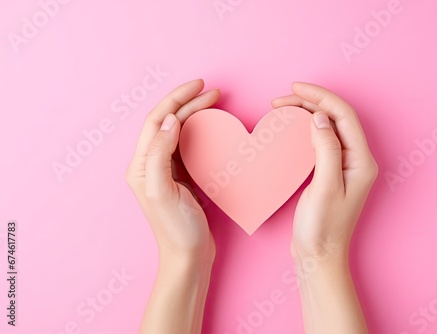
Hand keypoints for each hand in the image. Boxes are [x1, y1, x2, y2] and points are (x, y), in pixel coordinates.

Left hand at [126, 79, 219, 261]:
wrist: (188, 255)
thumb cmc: (175, 228)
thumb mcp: (163, 191)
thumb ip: (161, 154)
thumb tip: (170, 121)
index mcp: (141, 165)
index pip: (157, 121)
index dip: (176, 99)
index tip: (198, 86)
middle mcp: (150, 164)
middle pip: (169, 123)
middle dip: (189, 103)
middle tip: (213, 92)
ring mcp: (167, 171)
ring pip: (180, 133)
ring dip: (196, 115)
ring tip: (214, 103)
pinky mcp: (182, 178)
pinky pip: (190, 147)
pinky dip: (202, 133)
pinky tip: (213, 129)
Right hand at [272, 82, 377, 261]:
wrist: (318, 254)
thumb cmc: (323, 227)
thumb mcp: (325, 187)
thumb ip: (326, 149)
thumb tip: (319, 117)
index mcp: (361, 161)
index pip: (343, 116)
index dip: (321, 97)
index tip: (296, 87)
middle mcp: (356, 160)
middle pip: (336, 118)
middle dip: (310, 102)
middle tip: (282, 98)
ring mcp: (343, 166)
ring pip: (327, 127)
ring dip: (306, 113)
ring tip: (282, 107)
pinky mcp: (330, 172)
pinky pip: (320, 141)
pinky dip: (304, 129)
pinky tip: (291, 128)